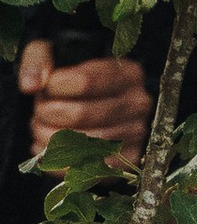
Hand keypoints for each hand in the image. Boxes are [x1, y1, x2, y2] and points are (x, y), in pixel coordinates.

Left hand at [20, 39, 149, 160]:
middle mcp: (139, 103)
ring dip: (50, 138)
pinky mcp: (128, 160)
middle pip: (81, 114)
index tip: (42, 88)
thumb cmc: (75, 81)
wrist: (97, 107)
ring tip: (41, 129)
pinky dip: (59, 162)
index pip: (86, 81)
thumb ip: (38, 60)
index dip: (53, 87)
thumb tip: (30, 85)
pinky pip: (87, 166)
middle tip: (39, 112)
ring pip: (82, 143)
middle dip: (48, 114)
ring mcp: (136, 134)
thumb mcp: (58, 57)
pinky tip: (48, 151)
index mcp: (127, 73)